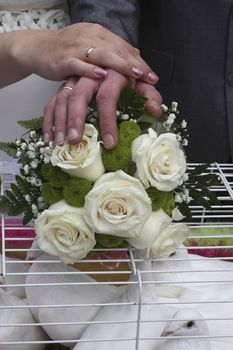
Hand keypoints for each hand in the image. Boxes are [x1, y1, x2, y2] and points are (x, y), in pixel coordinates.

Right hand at [10, 23, 157, 83]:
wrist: (37, 48)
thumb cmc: (66, 50)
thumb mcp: (90, 48)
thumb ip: (110, 52)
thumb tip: (134, 58)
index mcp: (98, 34)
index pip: (123, 47)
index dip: (139, 61)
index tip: (153, 76)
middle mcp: (89, 37)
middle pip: (116, 50)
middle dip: (135, 64)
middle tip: (150, 77)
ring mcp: (76, 48)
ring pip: (101, 54)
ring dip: (119, 64)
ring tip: (135, 74)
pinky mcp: (63, 60)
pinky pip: (79, 64)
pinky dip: (91, 70)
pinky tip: (102, 75)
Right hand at [43, 70, 161, 146]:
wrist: (101, 50)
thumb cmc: (123, 72)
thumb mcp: (137, 81)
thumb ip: (148, 94)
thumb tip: (155, 111)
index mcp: (110, 72)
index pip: (107, 96)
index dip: (108, 120)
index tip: (110, 143)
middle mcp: (89, 73)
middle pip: (78, 95)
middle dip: (76, 119)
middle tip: (76, 141)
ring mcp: (73, 78)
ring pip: (62, 99)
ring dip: (60, 122)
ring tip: (60, 144)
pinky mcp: (62, 84)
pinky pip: (51, 102)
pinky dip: (48, 120)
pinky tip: (48, 138)